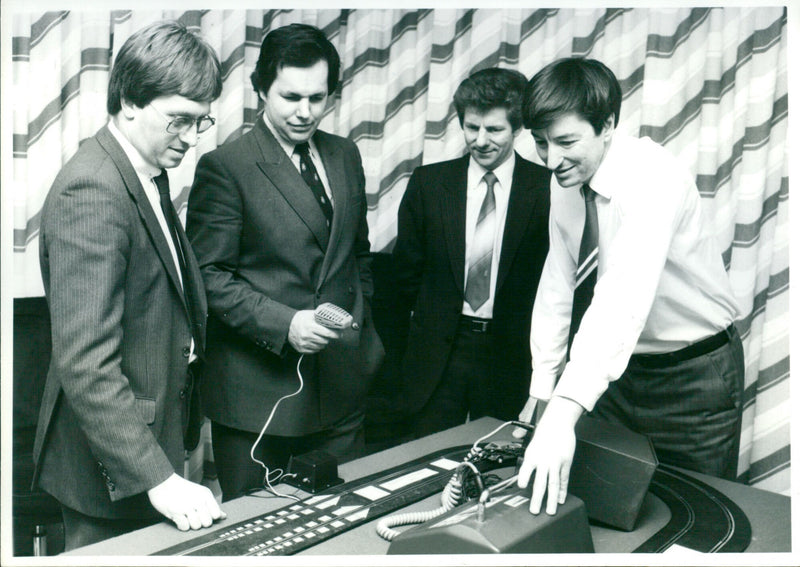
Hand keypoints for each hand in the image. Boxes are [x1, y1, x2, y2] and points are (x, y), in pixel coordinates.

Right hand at [147, 473, 225, 530]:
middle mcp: (198, 500)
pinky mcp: (175, 512)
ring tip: (186, 516)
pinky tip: (180, 518)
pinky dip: (182, 525)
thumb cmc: (182, 489)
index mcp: (205, 495)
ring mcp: (187, 506)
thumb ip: (211, 505)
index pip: (216, 514)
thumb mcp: (199, 493)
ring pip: (196, 526)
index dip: (211, 517)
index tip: (205, 515)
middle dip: (201, 523)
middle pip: (207, 523)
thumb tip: (223, 516)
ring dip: (191, 524)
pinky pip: (184, 527)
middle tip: (194, 516)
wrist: (163, 482)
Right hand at [288, 310, 341, 353]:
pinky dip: (317, 346)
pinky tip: (314, 341)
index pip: (327, 333)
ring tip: (319, 336)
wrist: (287, 325)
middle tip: (328, 334)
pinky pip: (315, 351)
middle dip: (328, 338)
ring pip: (321, 346)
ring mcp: (303, 344)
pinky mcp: (301, 349)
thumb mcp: (311, 314)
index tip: (339, 334)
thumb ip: (322, 318)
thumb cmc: (301, 318)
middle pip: (325, 341)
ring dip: (322, 342)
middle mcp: (306, 336)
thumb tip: (335, 321)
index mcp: (310, 326)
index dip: (335, 334)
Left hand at [516, 397, 582, 514]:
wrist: (557, 423)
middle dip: (537, 498)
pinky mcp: (566, 462)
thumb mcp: (530, 446)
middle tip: (535, 510)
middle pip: (539, 482)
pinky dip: (562, 490)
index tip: (521, 488)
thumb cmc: (543, 434)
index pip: (525, 470)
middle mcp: (542, 460)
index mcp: (531, 456)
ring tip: (551, 511)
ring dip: (551, 499)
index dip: (523, 479)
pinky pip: (564, 479)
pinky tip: (561, 499)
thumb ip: (528, 461)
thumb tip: (522, 476)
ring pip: (553, 484)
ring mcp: (555, 462)